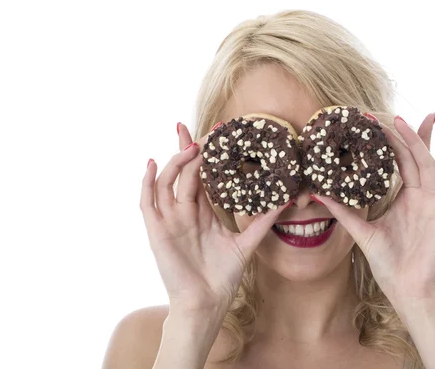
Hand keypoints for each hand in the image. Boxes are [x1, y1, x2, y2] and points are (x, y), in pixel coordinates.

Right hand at [139, 123, 288, 313]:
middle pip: (185, 172)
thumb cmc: (222, 277)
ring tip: (191, 146)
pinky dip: (148, 182)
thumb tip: (286, 200)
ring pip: (168, 181)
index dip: (209, 155)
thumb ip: (262, 221)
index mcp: (203, 213)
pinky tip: (154, 163)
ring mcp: (169, 219)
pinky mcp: (156, 230)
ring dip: (177, 162)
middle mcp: (185, 212)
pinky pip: (147, 202)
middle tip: (202, 130)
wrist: (206, 304)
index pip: (203, 176)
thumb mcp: (246, 243)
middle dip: (191, 149)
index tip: (220, 134)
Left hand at [312, 113, 434, 305]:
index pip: (397, 162)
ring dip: (421, 142)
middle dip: (404, 135)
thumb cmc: (388, 263)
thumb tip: (317, 192)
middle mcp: (420, 196)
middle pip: (414, 156)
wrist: (407, 288)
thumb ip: (342, 211)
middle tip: (388, 114)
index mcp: (403, 198)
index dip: (388, 143)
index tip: (373, 124)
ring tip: (409, 121)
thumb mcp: (361, 231)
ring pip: (429, 164)